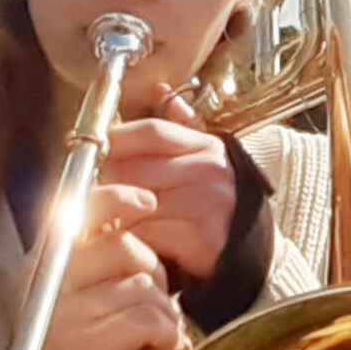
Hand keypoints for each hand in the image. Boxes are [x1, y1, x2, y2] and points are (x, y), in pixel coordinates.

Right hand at [25, 181, 191, 349]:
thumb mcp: (82, 303)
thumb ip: (99, 264)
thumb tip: (133, 216)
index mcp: (41, 267)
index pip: (76, 211)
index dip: (116, 198)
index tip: (145, 200)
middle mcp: (44, 282)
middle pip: (124, 245)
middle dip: (153, 274)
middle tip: (149, 306)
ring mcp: (61, 311)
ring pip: (143, 284)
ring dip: (162, 313)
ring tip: (149, 340)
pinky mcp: (84, 341)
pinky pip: (149, 316)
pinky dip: (164, 337)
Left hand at [98, 98, 237, 283]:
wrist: (255, 259)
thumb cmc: (218, 209)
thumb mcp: (207, 163)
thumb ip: (183, 129)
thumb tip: (160, 90)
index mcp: (207, 147)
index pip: (151, 131)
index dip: (117, 140)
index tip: (99, 154)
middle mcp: (210, 171)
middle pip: (135, 166)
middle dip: (108, 181)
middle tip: (94, 192)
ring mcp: (209, 203)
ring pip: (136, 201)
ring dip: (114, 212)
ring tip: (105, 217)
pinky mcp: (203, 237)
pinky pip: (147, 231)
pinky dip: (130, 236)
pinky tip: (127, 239)